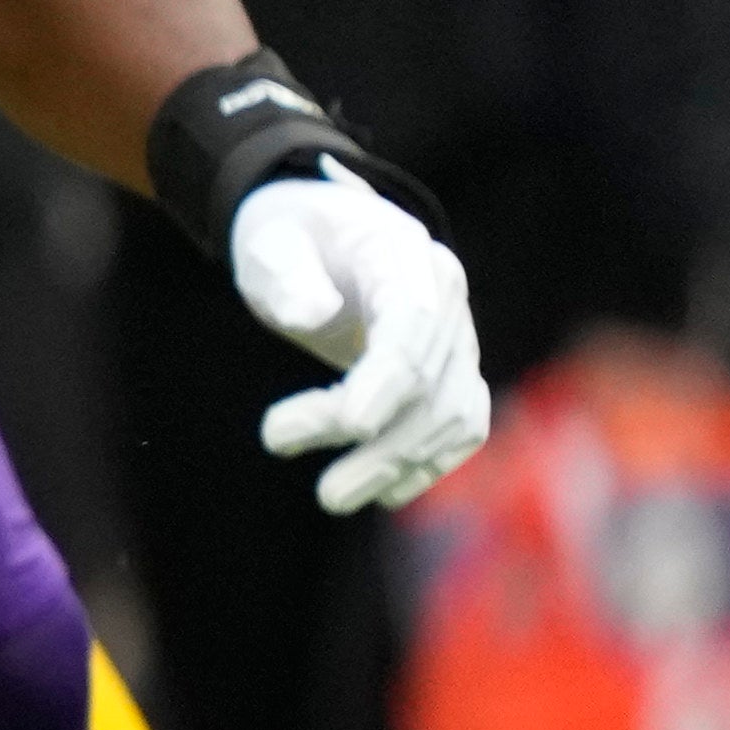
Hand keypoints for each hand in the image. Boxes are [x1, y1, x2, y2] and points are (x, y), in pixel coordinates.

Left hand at [229, 167, 488, 516]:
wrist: (319, 233)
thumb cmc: (289, 237)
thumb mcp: (270, 242)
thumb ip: (286, 275)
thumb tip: (309, 314)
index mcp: (407, 257)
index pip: (412, 326)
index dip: (384, 382)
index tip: (343, 426)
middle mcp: (446, 297)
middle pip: (429, 380)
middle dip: (376, 438)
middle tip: (313, 480)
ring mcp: (456, 334)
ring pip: (452, 412)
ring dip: (399, 463)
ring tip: (334, 496)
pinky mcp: (451, 367)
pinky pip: (460, 420)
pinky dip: (432, 461)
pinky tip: (386, 492)